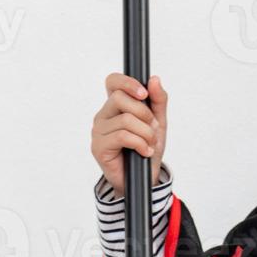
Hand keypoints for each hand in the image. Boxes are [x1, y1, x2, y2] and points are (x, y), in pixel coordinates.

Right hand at [91, 73, 168, 195]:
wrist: (145, 177)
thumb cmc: (148, 148)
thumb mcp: (158, 122)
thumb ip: (158, 100)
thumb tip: (154, 79)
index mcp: (116, 106)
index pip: (113, 82)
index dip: (127, 83)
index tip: (144, 94)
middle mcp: (104, 115)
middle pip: (120, 98)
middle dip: (144, 113)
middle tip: (152, 128)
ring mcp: (99, 131)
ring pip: (125, 119)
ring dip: (146, 133)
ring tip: (150, 144)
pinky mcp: (99, 147)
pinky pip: (123, 136)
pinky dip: (141, 144)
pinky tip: (144, 152)